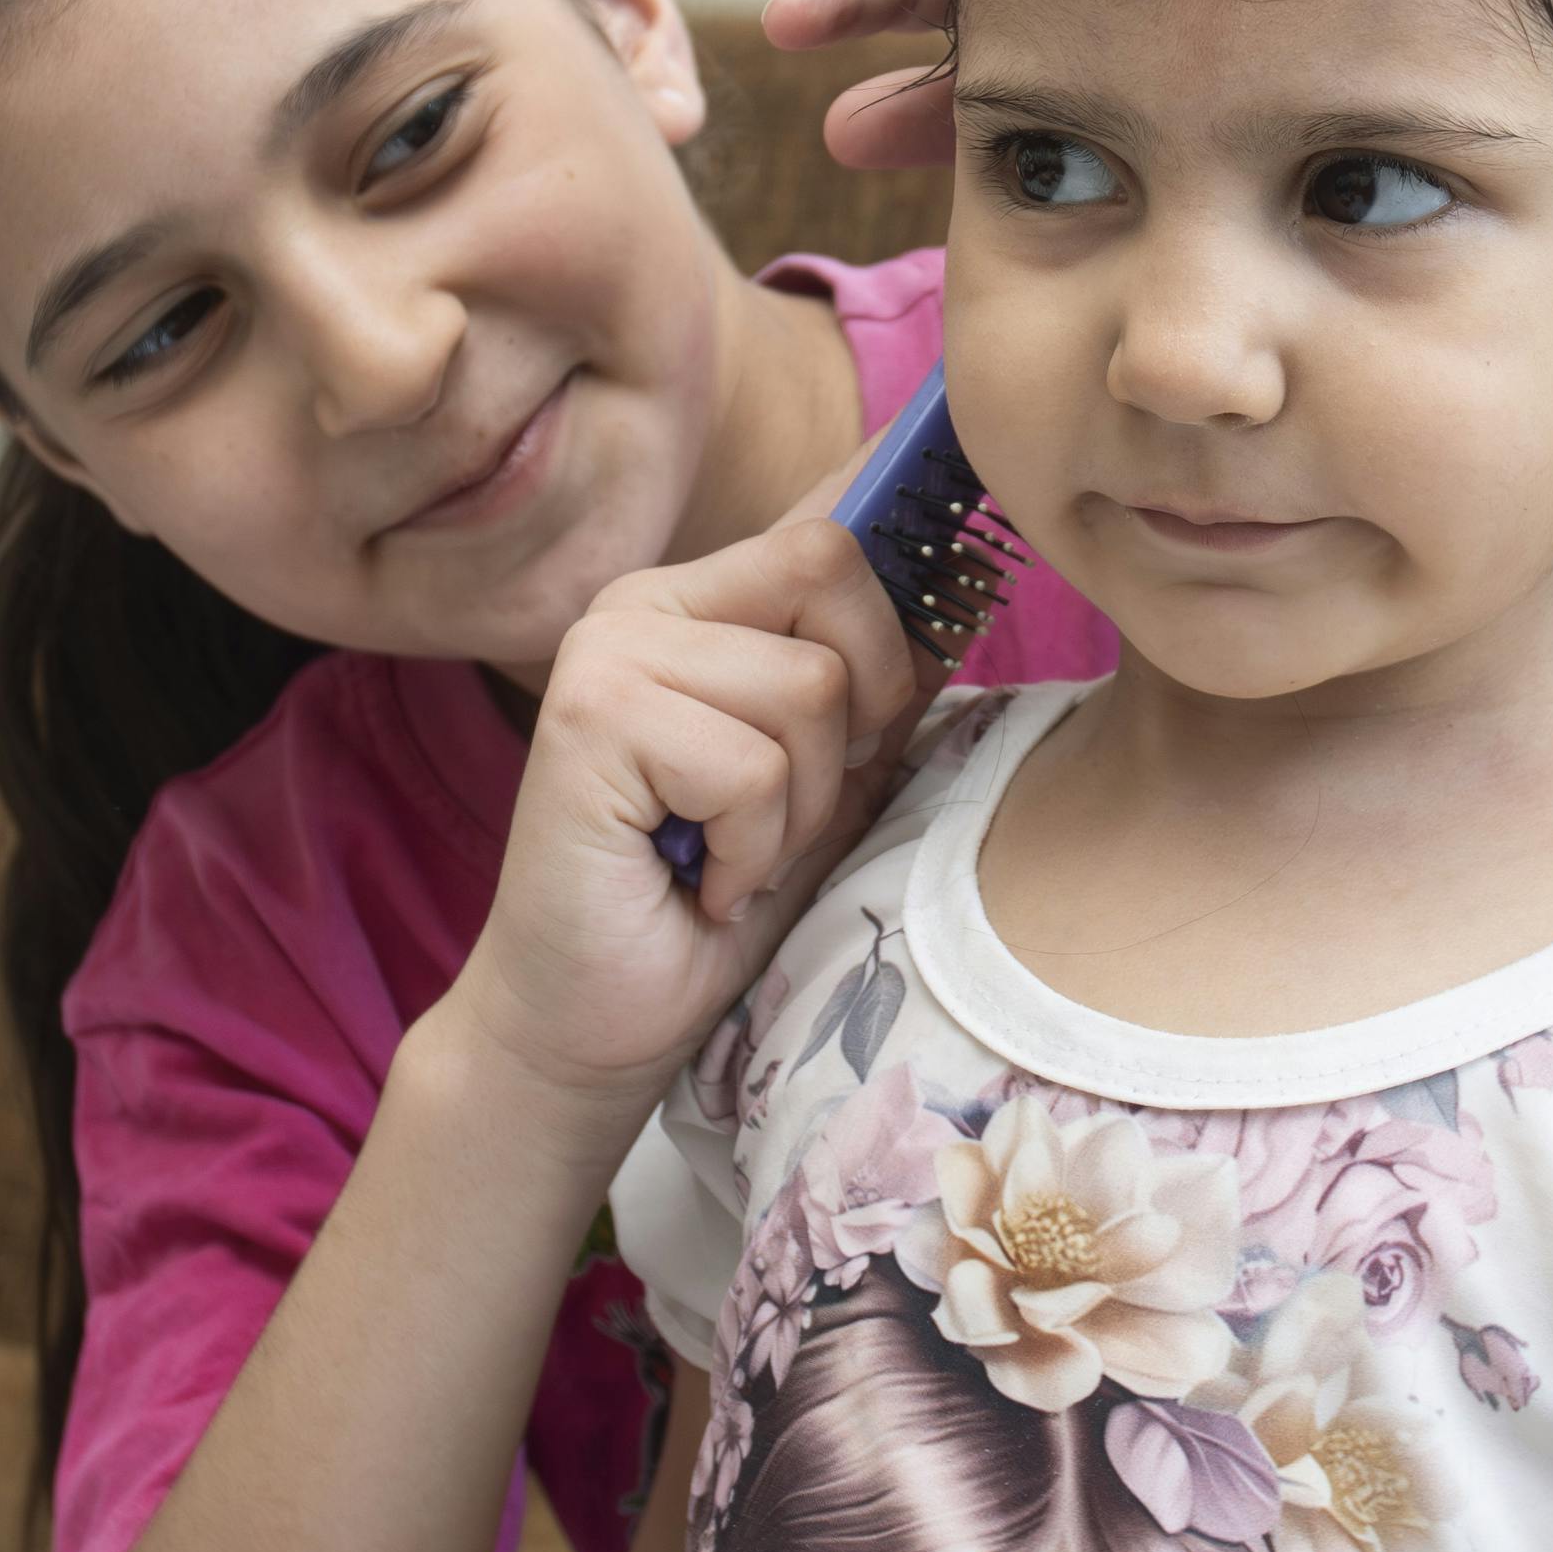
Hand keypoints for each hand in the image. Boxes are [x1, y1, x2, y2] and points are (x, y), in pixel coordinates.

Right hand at [458, 508, 923, 1112]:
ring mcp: (607, 652)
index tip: (961, 575)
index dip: (908, 556)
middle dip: (861, 706)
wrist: (589, 1030)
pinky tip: (702, 884)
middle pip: (830, 568)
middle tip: (796, 803)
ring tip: (737, 856)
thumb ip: (871, 689)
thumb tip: (963, 574)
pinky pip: (754, 765)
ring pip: (808, 684)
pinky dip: (752, 851)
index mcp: (698, 601)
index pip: (829, 521)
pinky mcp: (588, 717)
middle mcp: (642, 603)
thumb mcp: (825, 785)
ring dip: (801, 807)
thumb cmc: (708, 911)